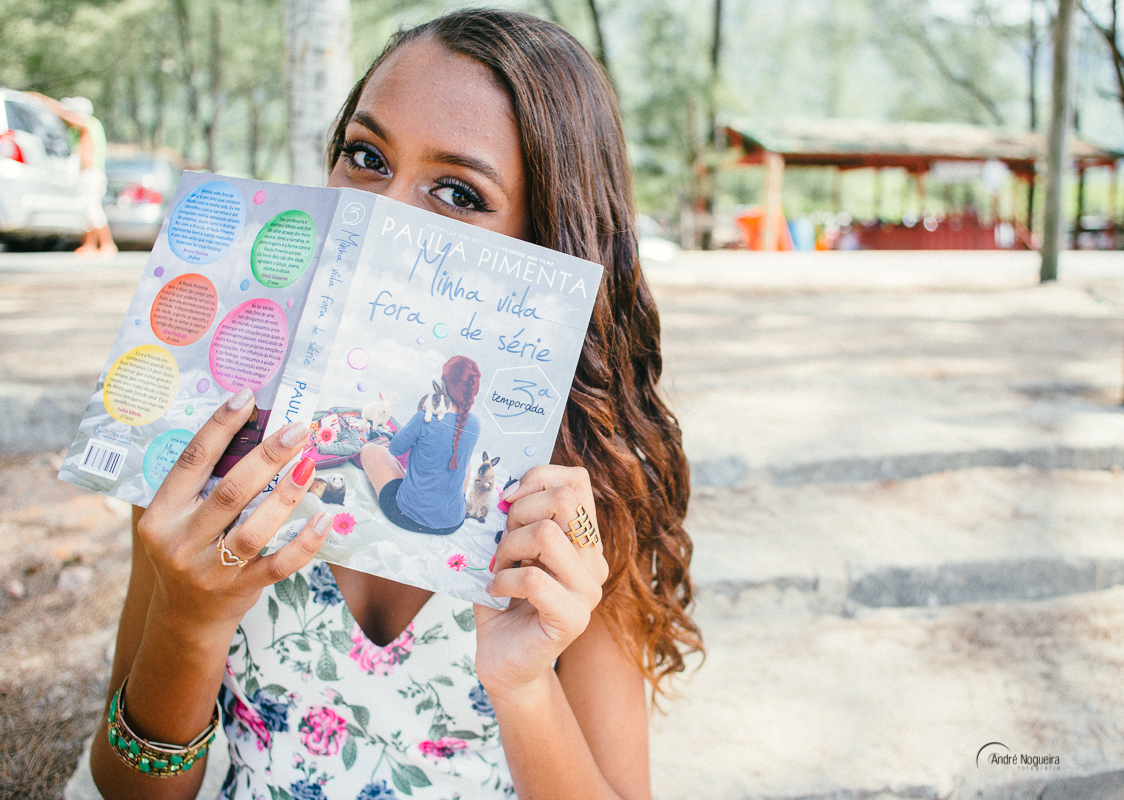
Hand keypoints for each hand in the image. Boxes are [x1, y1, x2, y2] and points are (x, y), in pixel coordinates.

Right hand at [136, 388, 330, 634]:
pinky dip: (305, 541)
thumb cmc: (189, 551)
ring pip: (255, 529)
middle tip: (297, 431)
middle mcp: (181, 541)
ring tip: (310, 465)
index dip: (219, 426)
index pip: (191, 461)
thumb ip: (201, 484)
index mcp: (161, 514)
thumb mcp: (177, 519)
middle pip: (229, 492)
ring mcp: (211, 570)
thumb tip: (246, 429)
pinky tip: (325, 518)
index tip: (246, 397)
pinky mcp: (241, 589)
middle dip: (267, 457)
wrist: (185, 618)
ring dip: (287, 494)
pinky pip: (279, 564)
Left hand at [473, 465, 608, 700]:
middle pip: (564, 500)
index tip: (508, 500)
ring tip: (499, 569)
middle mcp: (594, 560)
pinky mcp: (574, 619)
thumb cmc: (504, 600)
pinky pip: (534, 579)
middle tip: (502, 542)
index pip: (577, 481)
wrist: (504, 661)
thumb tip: (500, 489)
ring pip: (548, 535)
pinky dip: (503, 581)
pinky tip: (496, 593)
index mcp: (583, 538)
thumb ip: (512, 519)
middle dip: (519, 513)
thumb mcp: (507, 549)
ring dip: (508, 548)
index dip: (538, 478)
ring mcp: (589, 590)